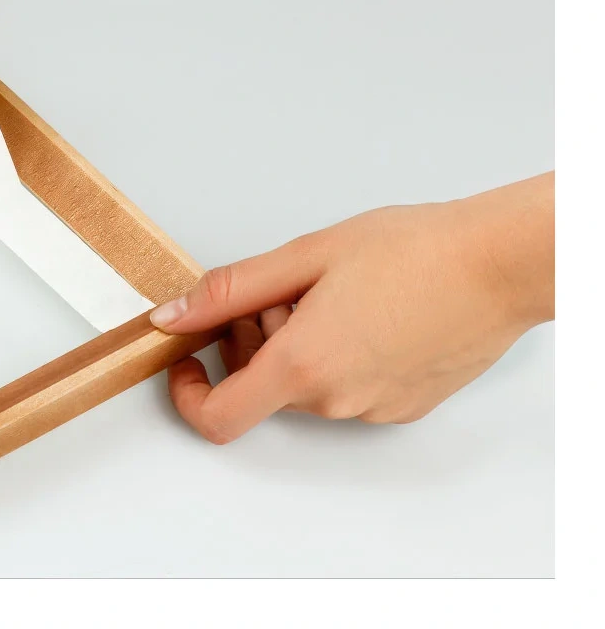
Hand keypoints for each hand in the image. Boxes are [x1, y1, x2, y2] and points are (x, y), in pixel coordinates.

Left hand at [150, 173, 553, 441]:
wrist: (496, 266)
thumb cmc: (409, 250)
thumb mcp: (304, 256)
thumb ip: (230, 291)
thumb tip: (173, 316)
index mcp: (304, 365)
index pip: (219, 418)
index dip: (188, 394)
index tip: (188, 358)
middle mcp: (337, 401)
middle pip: (261, 386)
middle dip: (251, 340)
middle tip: (285, 288)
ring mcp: (373, 409)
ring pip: (303, 385)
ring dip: (295, 344)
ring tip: (334, 291)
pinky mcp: (403, 406)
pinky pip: (344, 388)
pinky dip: (333, 355)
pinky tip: (363, 310)